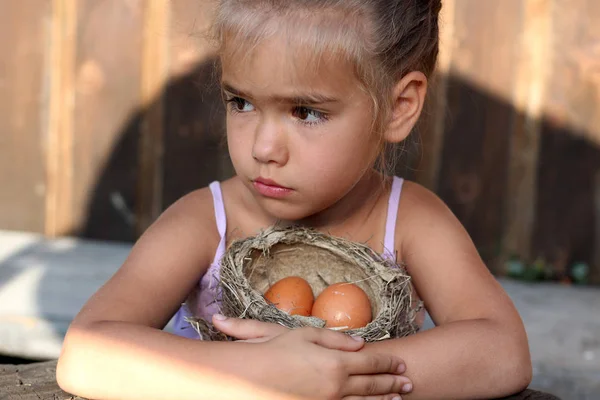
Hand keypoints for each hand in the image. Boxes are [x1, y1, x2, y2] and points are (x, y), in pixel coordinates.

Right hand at [213, 316, 412, 399]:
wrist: (249, 377)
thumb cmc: (276, 352)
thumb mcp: (305, 334)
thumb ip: (335, 338)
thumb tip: (360, 343)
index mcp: (335, 363)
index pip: (370, 363)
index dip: (387, 363)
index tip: (401, 363)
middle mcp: (336, 386)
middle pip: (371, 384)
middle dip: (392, 383)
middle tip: (408, 383)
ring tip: (399, 399)